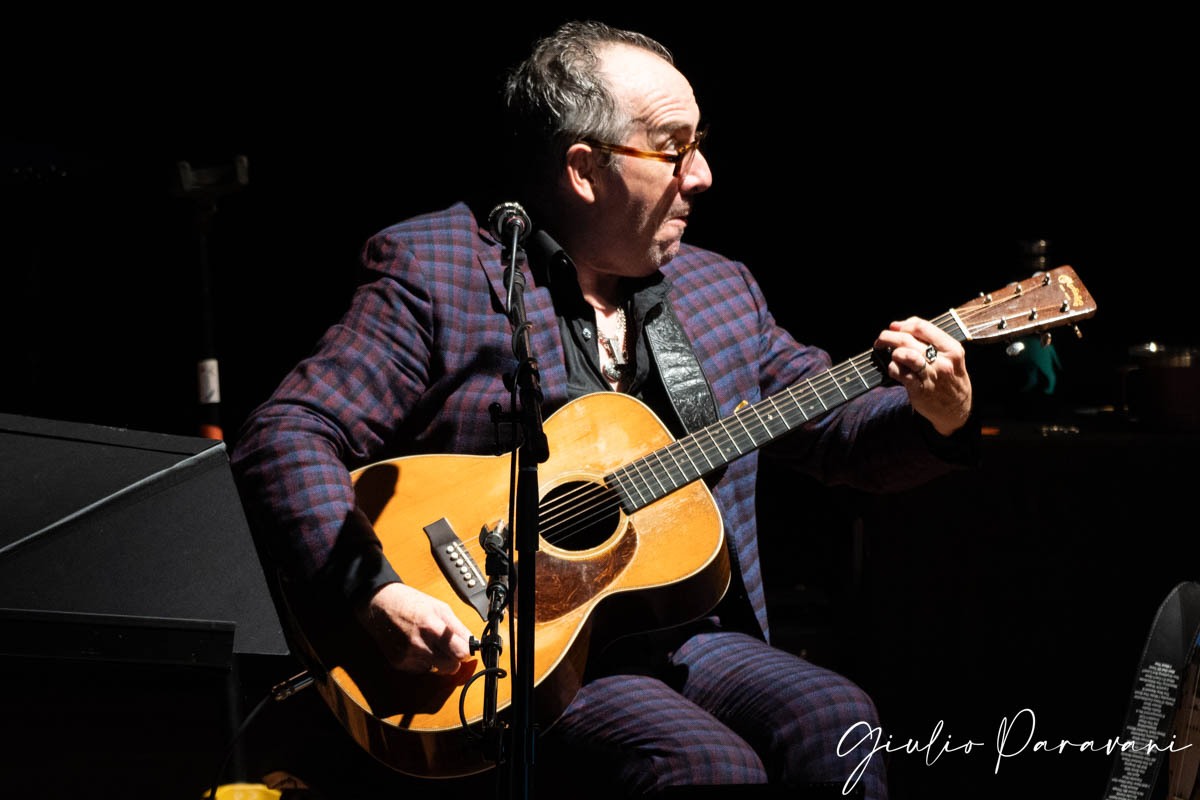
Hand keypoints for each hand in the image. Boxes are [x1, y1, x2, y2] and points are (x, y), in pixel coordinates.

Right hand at [355, 582, 474, 673]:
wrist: (379, 604)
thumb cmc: (409, 602)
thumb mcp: (439, 607)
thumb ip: (457, 627)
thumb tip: (472, 642)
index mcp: (432, 627)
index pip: (460, 653)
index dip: (466, 652)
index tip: (465, 648)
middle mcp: (420, 645)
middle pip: (450, 667)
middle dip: (454, 660)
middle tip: (450, 649)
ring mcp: (408, 656)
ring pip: (436, 670)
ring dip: (438, 660)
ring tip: (429, 642)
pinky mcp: (399, 663)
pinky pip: (421, 669)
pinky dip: (423, 661)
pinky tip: (416, 646)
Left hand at [875, 316, 972, 436]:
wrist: (957, 410)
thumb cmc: (950, 378)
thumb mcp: (951, 356)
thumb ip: (930, 339)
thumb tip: (898, 325)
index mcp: (952, 349)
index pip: (922, 327)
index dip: (904, 325)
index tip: (895, 327)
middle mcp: (942, 361)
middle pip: (908, 339)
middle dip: (889, 336)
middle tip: (881, 340)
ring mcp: (931, 376)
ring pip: (904, 355)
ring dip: (893, 353)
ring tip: (892, 356)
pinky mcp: (919, 390)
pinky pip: (899, 373)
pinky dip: (892, 368)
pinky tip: (895, 370)